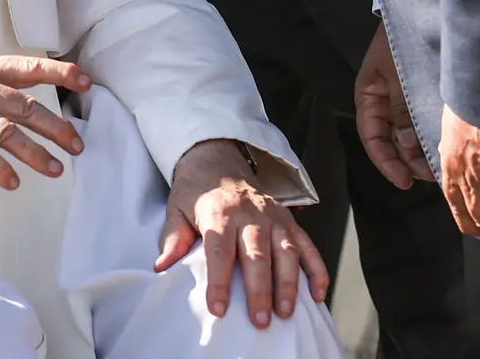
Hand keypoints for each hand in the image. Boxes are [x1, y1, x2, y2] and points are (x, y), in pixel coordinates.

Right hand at [0, 55, 91, 190]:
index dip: (59, 73)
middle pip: (25, 106)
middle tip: (77, 144)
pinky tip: (13, 181)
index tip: (86, 81)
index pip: (28, 68)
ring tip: (55, 169)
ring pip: (7, 131)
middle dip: (56, 126)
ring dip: (34, 152)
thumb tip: (30, 101)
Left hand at [155, 139, 328, 329]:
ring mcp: (273, 216)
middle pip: (256, 254)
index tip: (218, 308)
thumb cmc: (196, 193)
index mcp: (219, 212)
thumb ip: (173, 239)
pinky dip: (317, 269)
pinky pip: (307, 245)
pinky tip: (318, 293)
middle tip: (259, 320)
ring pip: (286, 251)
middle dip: (259, 289)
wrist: (218, 160)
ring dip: (288, 283)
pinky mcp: (289, 220)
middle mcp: (250, 214)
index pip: (219, 251)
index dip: (219, 281)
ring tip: (286, 312)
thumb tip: (161, 267)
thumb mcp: (177, 210)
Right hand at [353, 28, 433, 189]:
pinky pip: (422, 122)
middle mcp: (385, 102)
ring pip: (409, 136)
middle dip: (409, 162)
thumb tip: (411, 146)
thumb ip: (402, 110)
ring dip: (421, 153)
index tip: (404, 180)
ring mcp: (403, 99)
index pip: (373, 138)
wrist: (421, 10)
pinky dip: (431, 137)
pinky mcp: (421, 96)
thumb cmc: (401, 40)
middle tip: (430, 177)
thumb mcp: (396, 75)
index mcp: (369, 96)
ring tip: (439, 168)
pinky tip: (444, 148)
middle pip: (393, 142)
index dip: (386, 162)